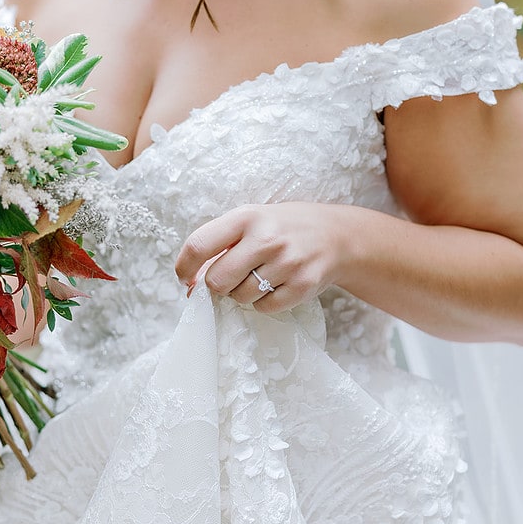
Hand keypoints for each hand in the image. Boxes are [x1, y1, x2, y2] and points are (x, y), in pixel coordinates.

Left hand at [175, 202, 345, 312]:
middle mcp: (266, 238)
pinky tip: (277, 284)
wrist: (337, 235)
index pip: (200, 245)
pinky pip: (265, 307)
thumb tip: (190, 286)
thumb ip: (222, 244)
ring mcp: (287, 262)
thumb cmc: (284, 228)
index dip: (185, 267)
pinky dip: (265, 302)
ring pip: (241, 297)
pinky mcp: (302, 285)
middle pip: (217, 280)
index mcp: (246, 216)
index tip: (186, 279)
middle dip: (218, 285)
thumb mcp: (253, 220)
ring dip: (243, 293)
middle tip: (232, 277)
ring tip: (261, 275)